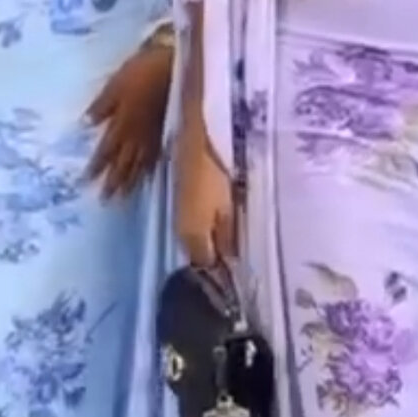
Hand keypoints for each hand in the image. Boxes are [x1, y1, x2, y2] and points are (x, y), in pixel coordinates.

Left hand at [86, 44, 172, 198]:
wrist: (179, 68)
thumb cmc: (143, 71)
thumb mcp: (115, 83)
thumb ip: (102, 105)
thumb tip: (86, 124)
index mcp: (121, 124)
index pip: (105, 151)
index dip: (96, 167)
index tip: (86, 182)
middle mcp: (137, 136)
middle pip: (123, 164)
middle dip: (113, 182)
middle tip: (105, 200)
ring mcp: (154, 137)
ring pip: (140, 165)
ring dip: (131, 182)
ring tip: (123, 198)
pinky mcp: (169, 133)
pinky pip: (157, 158)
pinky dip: (150, 170)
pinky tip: (147, 177)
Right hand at [175, 121, 235, 266]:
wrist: (191, 147)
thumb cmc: (213, 177)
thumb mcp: (227, 208)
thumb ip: (227, 237)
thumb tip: (229, 261)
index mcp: (193, 237)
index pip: (206, 266)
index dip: (222, 270)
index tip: (239, 268)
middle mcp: (180, 233)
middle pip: (198, 255)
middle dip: (215, 257)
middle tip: (239, 253)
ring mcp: (178, 219)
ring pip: (195, 240)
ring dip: (210, 242)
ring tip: (232, 237)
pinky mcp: (179, 205)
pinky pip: (193, 227)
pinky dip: (205, 229)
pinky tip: (219, 221)